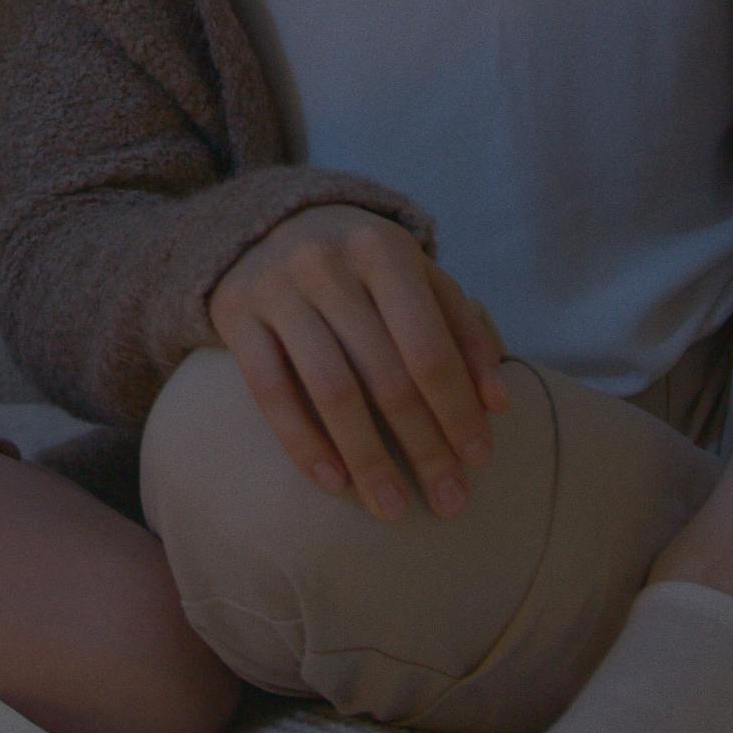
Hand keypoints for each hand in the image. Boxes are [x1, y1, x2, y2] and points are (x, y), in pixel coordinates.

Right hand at [206, 204, 509, 523]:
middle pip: (385, 375)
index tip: (478, 462)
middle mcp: (327, 263)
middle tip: (449, 502)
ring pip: (330, 390)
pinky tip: (333, 484)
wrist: (268, 224)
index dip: (457, 410)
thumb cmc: (363, 266)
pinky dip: (303, 443)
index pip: (429, 347)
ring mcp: (276, 288)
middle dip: (423, 447)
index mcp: (383, 248)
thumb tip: (498, 404)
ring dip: (368, 459)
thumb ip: (464, 331)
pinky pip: (270, 392)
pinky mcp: (235, 314)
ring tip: (392, 508)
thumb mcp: (418, 277)